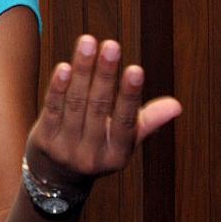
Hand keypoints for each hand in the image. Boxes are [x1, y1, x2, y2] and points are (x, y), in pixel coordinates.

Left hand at [24, 35, 181, 189]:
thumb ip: (146, 121)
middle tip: (111, 45)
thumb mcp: (122, 141)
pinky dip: (57, 87)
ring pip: (75, 103)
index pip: (126, 121)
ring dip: (82, 71)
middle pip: (99, 107)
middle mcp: (92, 154)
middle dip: (105, 74)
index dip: (130, 95)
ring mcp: (66, 148)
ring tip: (88, 42)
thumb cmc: (96, 149)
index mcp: (117, 155)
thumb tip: (177, 105)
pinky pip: (51, 109)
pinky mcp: (44, 140)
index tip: (135, 69)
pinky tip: (64, 67)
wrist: (56, 178)